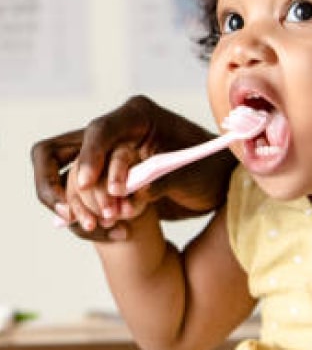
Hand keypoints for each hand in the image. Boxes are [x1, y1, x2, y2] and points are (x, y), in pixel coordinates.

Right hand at [31, 95, 236, 239]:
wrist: (215, 185)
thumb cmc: (209, 170)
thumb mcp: (191, 174)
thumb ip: (162, 180)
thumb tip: (133, 194)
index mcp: (136, 116)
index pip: (100, 130)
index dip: (90, 156)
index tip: (89, 184)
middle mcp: (114, 133)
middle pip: (58, 150)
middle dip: (67, 185)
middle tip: (87, 216)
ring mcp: (103, 157)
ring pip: (65, 179)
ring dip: (79, 206)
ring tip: (106, 225)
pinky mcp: (102, 181)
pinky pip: (78, 199)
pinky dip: (88, 217)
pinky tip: (117, 233)